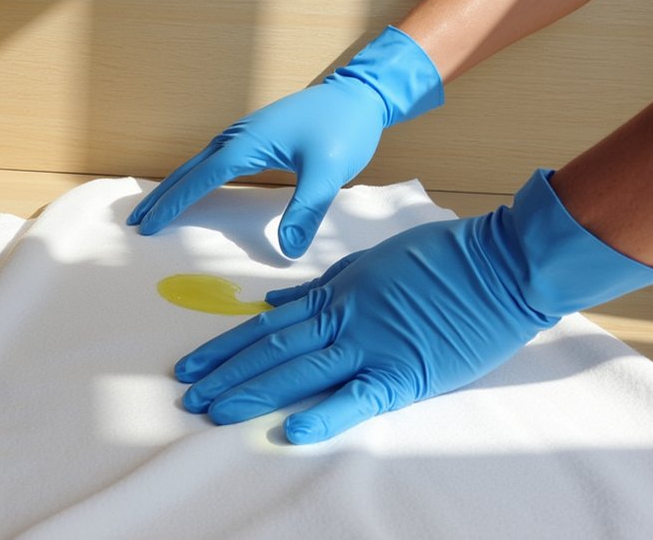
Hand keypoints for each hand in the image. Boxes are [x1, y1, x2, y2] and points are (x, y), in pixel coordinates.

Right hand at [128, 26, 442, 258]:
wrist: (358, 95)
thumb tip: (289, 250)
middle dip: (161, 196)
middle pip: (187, 170)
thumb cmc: (344, 129)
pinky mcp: (254, 135)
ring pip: (197, 163)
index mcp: (247, 144)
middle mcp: (237, 136)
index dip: (173, 204)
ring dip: (174, 186)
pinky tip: (193, 186)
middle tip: (136, 222)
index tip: (149, 225)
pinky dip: (193, 176)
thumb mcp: (328, 174)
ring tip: (154, 208)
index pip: (199, 179)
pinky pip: (212, 159)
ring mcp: (244, 133)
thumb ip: (306, 212)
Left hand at [174, 170, 652, 442]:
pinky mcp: (405, 373)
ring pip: (299, 371)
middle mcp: (342, 320)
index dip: (225, 347)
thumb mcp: (369, 260)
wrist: (500, 263)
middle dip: (226, 374)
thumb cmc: (440, 257)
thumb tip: (273, 302)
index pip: (266, 326)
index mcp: (334, 295)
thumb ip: (320, 284)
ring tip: (213, 411)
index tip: (193, 365)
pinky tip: (291, 430)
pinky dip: (325, 413)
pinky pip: (359, 398)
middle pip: (271, 351)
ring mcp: (371, 346)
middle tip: (187, 396)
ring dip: (253, 392)